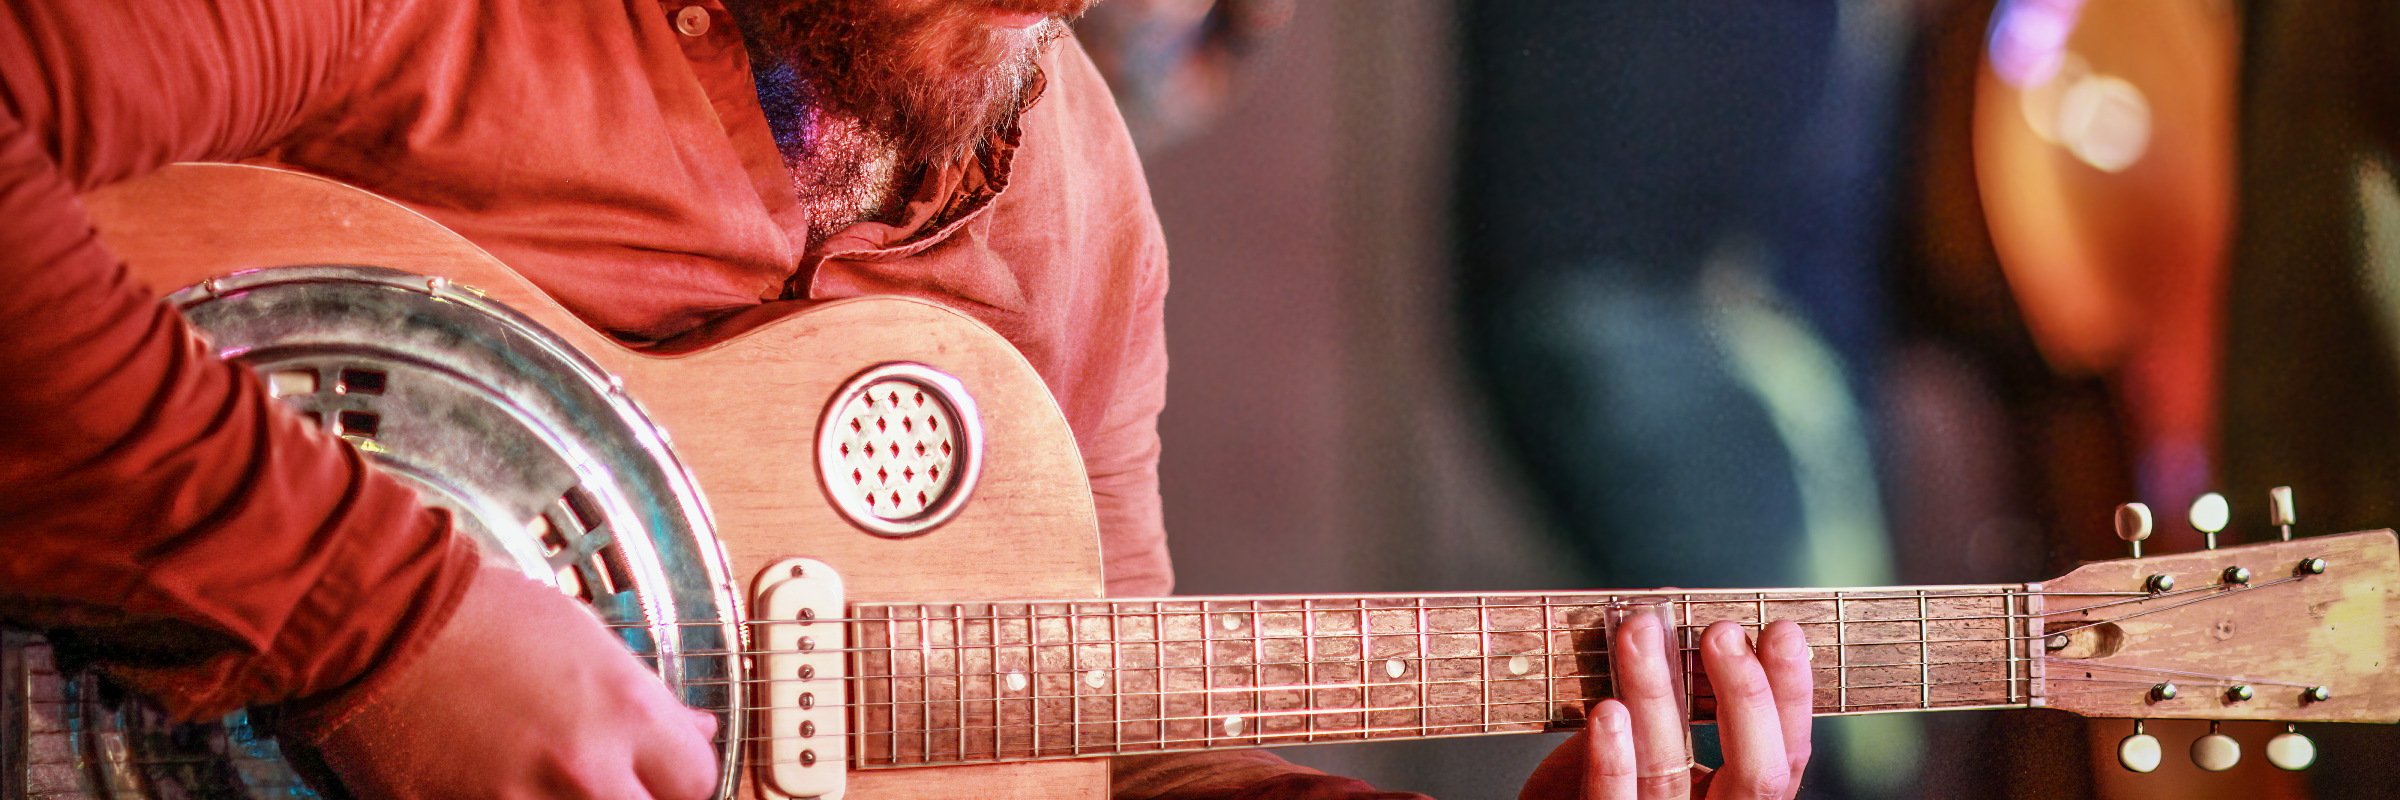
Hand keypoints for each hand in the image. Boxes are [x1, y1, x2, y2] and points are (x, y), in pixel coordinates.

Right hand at [289, 565, 720, 799]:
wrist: (380, 618)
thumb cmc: (480, 615)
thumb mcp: (586, 638)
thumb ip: (645, 697)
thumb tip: (694, 727)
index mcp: (627, 713)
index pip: (697, 781)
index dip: (678, 777)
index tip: (660, 772)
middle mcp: (584, 769)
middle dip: (634, 799)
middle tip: (609, 781)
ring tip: (543, 779)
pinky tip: (492, 785)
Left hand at [1521, 616, 1813, 799]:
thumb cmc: (1608, 781)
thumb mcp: (1651, 739)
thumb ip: (1669, 695)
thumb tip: (1668, 612)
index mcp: (1733, 795)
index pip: (1783, 753)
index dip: (1790, 695)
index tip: (1780, 631)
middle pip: (1754, 772)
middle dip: (1745, 696)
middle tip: (1721, 632)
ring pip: (1667, 775)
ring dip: (1655, 696)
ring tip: (1640, 635)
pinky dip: (1612, 761)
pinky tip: (1607, 712)